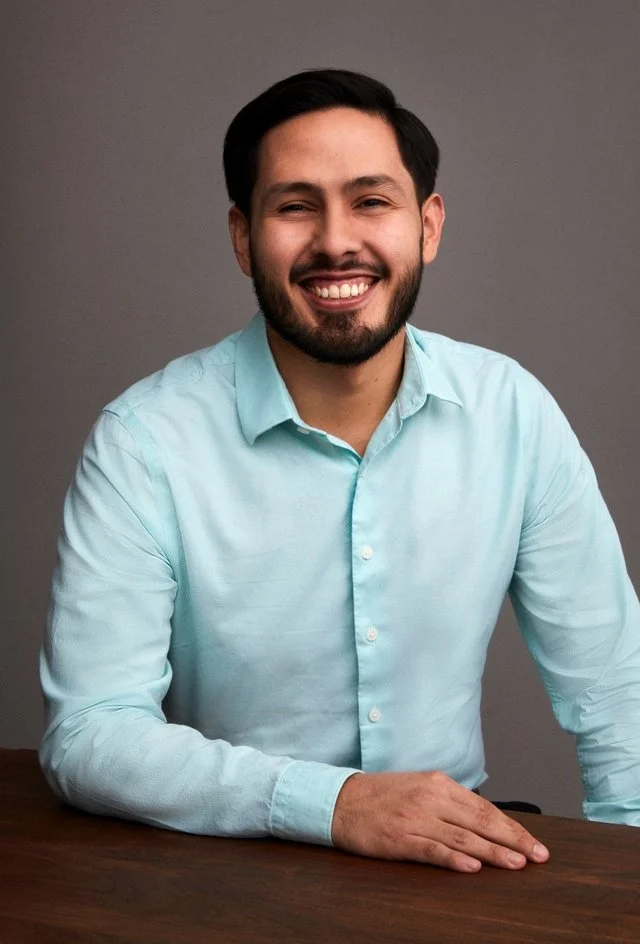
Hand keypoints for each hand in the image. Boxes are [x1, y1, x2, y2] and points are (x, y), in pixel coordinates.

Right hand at [331, 770, 549, 872]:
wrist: (342, 800)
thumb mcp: (419, 789)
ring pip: (463, 836)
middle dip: (513, 840)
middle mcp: (430, 797)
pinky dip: (454, 858)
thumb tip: (485, 822)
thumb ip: (449, 803)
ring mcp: (415, 818)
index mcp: (438, 783)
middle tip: (538, 856)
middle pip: (481, 820)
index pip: (484, 807)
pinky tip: (473, 867)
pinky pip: (432, 849)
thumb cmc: (382, 796)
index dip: (512, 827)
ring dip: (493, 852)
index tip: (534, 843)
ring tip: (516, 864)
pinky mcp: (399, 838)